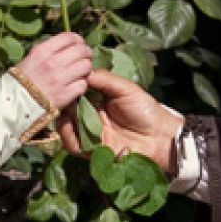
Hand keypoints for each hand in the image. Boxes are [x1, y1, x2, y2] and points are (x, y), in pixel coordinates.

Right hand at [15, 32, 92, 109]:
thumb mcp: (31, 59)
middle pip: (81, 50)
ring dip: (86, 69)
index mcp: (42, 51)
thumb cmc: (21, 81)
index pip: (69, 37)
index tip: (79, 44)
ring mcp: (59, 79)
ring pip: (86, 66)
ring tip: (81, 72)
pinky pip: (83, 84)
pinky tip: (76, 85)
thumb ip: (49, 51)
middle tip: (85, 58)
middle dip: (86, 53)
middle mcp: (52, 63)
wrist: (13, 105)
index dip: (78, 40)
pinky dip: (82, 84)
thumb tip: (68, 46)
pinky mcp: (65, 95)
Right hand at [57, 69, 181, 173]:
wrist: (159, 138)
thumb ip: (104, 79)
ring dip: (62, 119)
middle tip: (61, 96)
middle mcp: (90, 115)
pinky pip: (73, 145)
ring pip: (65, 127)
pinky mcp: (91, 150)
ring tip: (66, 111)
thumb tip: (82, 71)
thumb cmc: (145, 109)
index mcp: (97, 99)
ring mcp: (90, 133)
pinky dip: (69, 136)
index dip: (67, 86)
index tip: (62, 80)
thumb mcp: (125, 89)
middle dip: (62, 103)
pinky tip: (70, 126)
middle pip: (66, 109)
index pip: (75, 91)